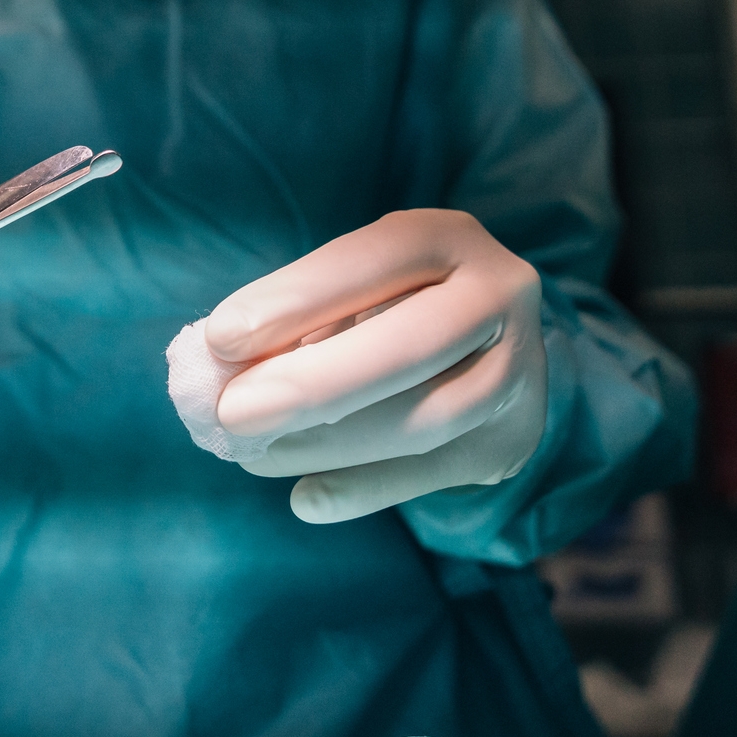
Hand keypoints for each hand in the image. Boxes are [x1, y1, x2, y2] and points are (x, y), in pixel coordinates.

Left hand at [205, 210, 545, 522]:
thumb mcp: (355, 287)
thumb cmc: (390, 304)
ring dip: (327, 445)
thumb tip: (221, 370)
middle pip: (410, 347)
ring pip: (426, 420)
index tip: (219, 339)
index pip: (371, 262)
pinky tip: (306, 498)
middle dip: (312, 384)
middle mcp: (499, 295)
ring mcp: (517, 372)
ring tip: (254, 454)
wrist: (491, 346)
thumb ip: (300, 320)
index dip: (293, 300)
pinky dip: (361, 490)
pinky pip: (432, 476)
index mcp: (448, 238)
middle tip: (231, 412)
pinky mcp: (510, 439)